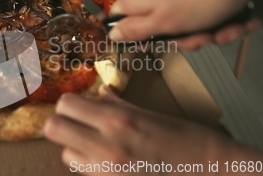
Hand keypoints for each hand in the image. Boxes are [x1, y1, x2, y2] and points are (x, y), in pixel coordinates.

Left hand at [44, 86, 262, 174]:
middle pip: (53, 128)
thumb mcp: (149, 113)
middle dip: (61, 123)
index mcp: (117, 120)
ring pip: (66, 155)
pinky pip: (85, 172)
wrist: (209, 171)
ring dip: (75, 147)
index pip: (65, 105)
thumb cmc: (185, 139)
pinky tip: (108, 161)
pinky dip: (89, 165)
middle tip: (77, 122)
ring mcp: (106, 172)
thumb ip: (117, 105)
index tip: (77, 104)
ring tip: (95, 143)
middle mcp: (106, 146)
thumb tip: (99, 94)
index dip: (69, 103)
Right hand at [108, 0, 259, 49]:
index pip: (119, 21)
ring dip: (206, 33)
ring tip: (220, 28)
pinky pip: (201, 13)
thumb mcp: (161, 23)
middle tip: (197, 38)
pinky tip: (232, 21)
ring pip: (184, 23)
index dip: (134, 38)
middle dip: (183, 39)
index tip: (151, 46)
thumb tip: (112, 35)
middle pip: (158, 27)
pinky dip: (218, 21)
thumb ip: (133, 31)